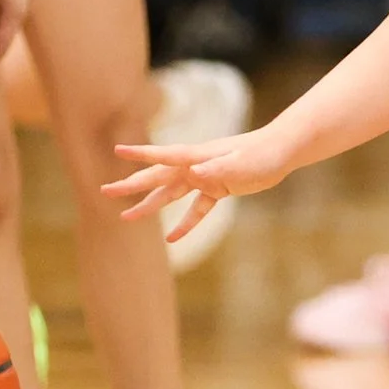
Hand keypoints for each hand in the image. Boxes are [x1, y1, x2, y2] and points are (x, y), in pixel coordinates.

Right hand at [104, 124, 293, 243]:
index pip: (164, 155)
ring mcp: (204, 177)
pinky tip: (172, 237)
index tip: (117, 151)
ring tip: (127, 218)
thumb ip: (217, 169)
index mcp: (198, 156)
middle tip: (106, 192)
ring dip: (149, 206)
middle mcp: (195, 166)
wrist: (282, 150)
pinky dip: (185, 222)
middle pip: (157, 177)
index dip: (140, 154)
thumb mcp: (241, 163)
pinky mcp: (216, 188)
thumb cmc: (263, 154)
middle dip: (131, 185)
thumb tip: (193, 174)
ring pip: (170, 194)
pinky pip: (195, 209)